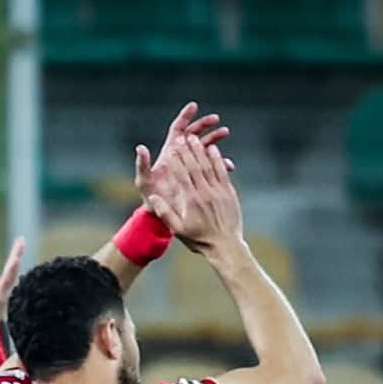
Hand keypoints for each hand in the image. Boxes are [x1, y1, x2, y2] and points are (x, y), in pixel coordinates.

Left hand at [0, 235, 23, 334]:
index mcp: (2, 289)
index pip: (9, 270)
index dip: (14, 257)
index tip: (19, 242)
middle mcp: (4, 290)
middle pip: (11, 269)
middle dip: (16, 254)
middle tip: (21, 239)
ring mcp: (2, 294)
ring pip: (10, 275)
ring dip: (14, 261)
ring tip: (19, 246)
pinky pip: (6, 283)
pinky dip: (10, 273)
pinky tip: (14, 262)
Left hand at [135, 100, 233, 208]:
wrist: (162, 212)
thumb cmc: (150, 196)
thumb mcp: (144, 181)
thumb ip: (143, 164)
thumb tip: (140, 148)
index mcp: (169, 152)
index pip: (178, 129)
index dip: (185, 116)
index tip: (194, 106)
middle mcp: (181, 155)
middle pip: (194, 134)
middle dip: (205, 124)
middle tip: (216, 119)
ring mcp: (191, 164)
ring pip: (205, 146)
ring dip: (215, 139)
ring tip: (225, 132)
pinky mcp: (199, 174)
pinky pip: (211, 165)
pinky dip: (219, 162)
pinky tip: (227, 164)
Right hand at [142, 135, 243, 253]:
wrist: (225, 245)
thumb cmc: (199, 239)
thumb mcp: (178, 230)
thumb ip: (166, 213)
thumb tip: (153, 199)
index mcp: (190, 201)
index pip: (182, 176)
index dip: (176, 161)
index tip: (171, 149)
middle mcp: (205, 193)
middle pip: (194, 167)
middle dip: (187, 151)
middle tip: (181, 138)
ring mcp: (218, 191)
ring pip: (208, 166)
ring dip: (201, 150)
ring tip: (194, 138)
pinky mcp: (228, 192)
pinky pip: (221, 171)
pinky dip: (217, 159)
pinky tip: (213, 148)